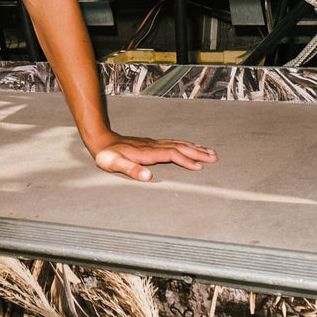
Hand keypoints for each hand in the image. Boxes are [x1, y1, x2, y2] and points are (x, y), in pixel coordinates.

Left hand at [92, 134, 217, 182]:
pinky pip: (173, 143)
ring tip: (209, 151)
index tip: (200, 167)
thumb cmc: (107, 155)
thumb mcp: (114, 164)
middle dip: (198, 153)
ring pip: (179, 144)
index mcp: (148, 153)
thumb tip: (148, 176)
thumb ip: (131, 169)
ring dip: (194, 148)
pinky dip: (185, 145)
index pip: (172, 155)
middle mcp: (153, 146)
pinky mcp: (152, 144)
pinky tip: (190, 146)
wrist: (101, 140)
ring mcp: (153, 143)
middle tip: (215, 157)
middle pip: (180, 148)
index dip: (186, 161)